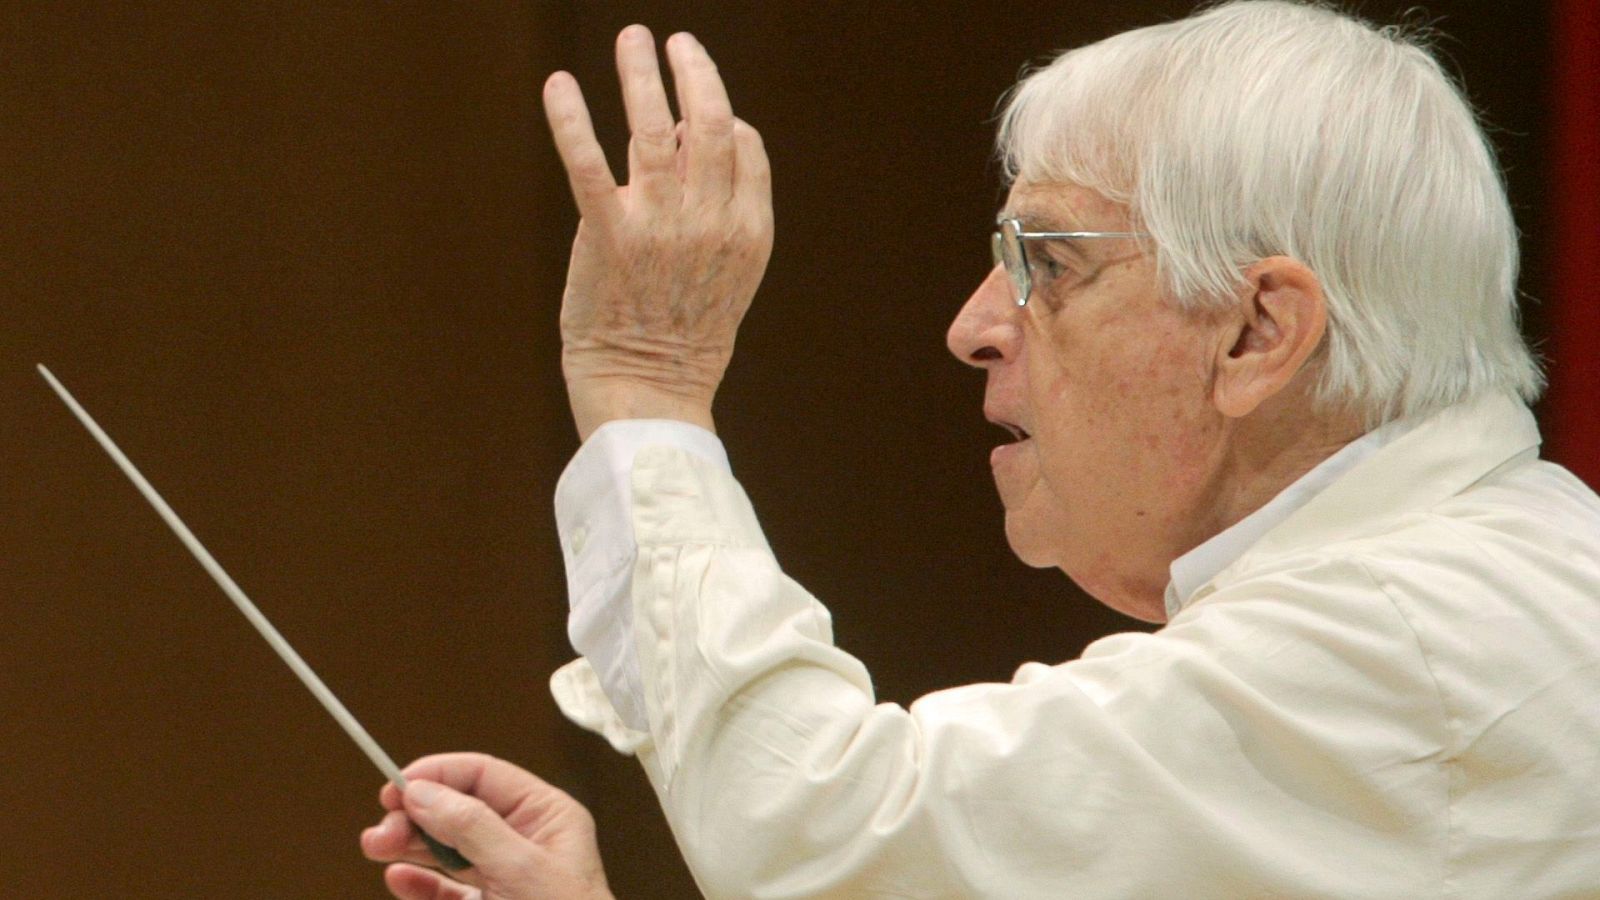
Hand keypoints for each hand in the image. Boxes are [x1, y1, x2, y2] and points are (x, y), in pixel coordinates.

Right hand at [361, 753, 612, 899]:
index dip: (440, 775)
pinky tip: (399, 879)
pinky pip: (447, 890)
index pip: (487, 776)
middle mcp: (526, 841)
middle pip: (460, 812)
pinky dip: (420, 883)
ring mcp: (506, 877)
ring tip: (376, 846)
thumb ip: (473, 828)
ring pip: (448, 849)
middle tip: (383, 828)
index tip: (399, 785)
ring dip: (410, 846)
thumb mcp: (523, 871)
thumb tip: (426, 792)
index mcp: (548, 816)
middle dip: (417, 815)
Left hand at [543, 25, 772, 440]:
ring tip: (632, 38)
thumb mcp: (728, 278)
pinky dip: (570, 118)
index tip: (696, 106)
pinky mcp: (607, 237)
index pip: (745, 146)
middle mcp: (710, 222)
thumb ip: (722, 215)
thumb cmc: (683, 341)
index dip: (724, 116)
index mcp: (748, 232)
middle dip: (694, 71)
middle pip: (708, 122)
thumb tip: (687, 147)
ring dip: (640, 73)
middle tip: (675, 41)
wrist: (647, 395)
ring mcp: (659, 227)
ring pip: (652, 128)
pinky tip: (558, 84)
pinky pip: (588, 162)